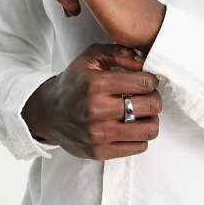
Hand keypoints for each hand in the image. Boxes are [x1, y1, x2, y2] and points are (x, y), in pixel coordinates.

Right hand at [21, 43, 161, 159]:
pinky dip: (141, 136)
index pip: (144, 83)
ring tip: (143, 113)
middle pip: (150, 106)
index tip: (149, 81)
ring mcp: (98, 134)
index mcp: (97, 84)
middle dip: (155, 99)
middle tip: (149, 96)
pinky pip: (138, 147)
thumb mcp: (92, 57)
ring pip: (148, 130)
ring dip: (151, 119)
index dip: (152, 80)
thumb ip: (120, 53)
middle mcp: (97, 111)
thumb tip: (145, 61)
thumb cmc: (74, 82)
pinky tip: (132, 126)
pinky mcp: (99, 152)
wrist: (48, 113)